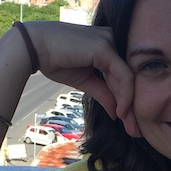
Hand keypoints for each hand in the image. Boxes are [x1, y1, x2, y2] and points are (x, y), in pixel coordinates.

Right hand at [19, 21, 137, 136]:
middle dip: (133, 106)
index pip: (124, 75)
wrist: (34, 48)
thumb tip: (116, 114)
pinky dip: (124, 95)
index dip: (128, 100)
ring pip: (129, 78)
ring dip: (130, 104)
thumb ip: (103, 93)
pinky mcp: (105, 47)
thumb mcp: (85, 81)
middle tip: (136, 130)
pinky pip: (122, 75)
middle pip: (129, 77)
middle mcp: (113, 39)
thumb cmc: (56, 60)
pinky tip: (121, 111)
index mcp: (109, 45)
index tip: (130, 123)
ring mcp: (110, 41)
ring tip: (130, 126)